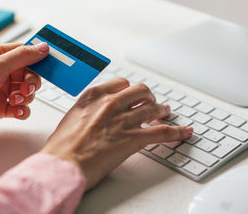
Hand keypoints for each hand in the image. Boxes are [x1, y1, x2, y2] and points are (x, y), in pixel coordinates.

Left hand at [0, 42, 48, 152]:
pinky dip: (22, 110)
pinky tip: (17, 112)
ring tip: (15, 101)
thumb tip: (42, 47)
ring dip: (26, 97)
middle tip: (26, 88)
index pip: (23, 52)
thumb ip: (22, 57)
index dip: (38, 58)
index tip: (51, 64)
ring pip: (26, 91)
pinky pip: (20, 107)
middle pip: (28, 74)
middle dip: (31, 82)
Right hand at [41, 78, 192, 189]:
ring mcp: (124, 120)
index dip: (129, 90)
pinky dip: (177, 131)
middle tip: (150, 103)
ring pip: (154, 108)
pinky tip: (184, 132)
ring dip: (162, 111)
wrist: (63, 163)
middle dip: (148, 97)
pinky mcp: (134, 138)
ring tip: (166, 114)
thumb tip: (94, 116)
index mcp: (94, 96)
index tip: (132, 95)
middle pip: (141, 91)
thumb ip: (87, 111)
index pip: (120, 83)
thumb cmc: (62, 146)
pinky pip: (163, 131)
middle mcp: (111, 103)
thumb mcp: (71, 118)